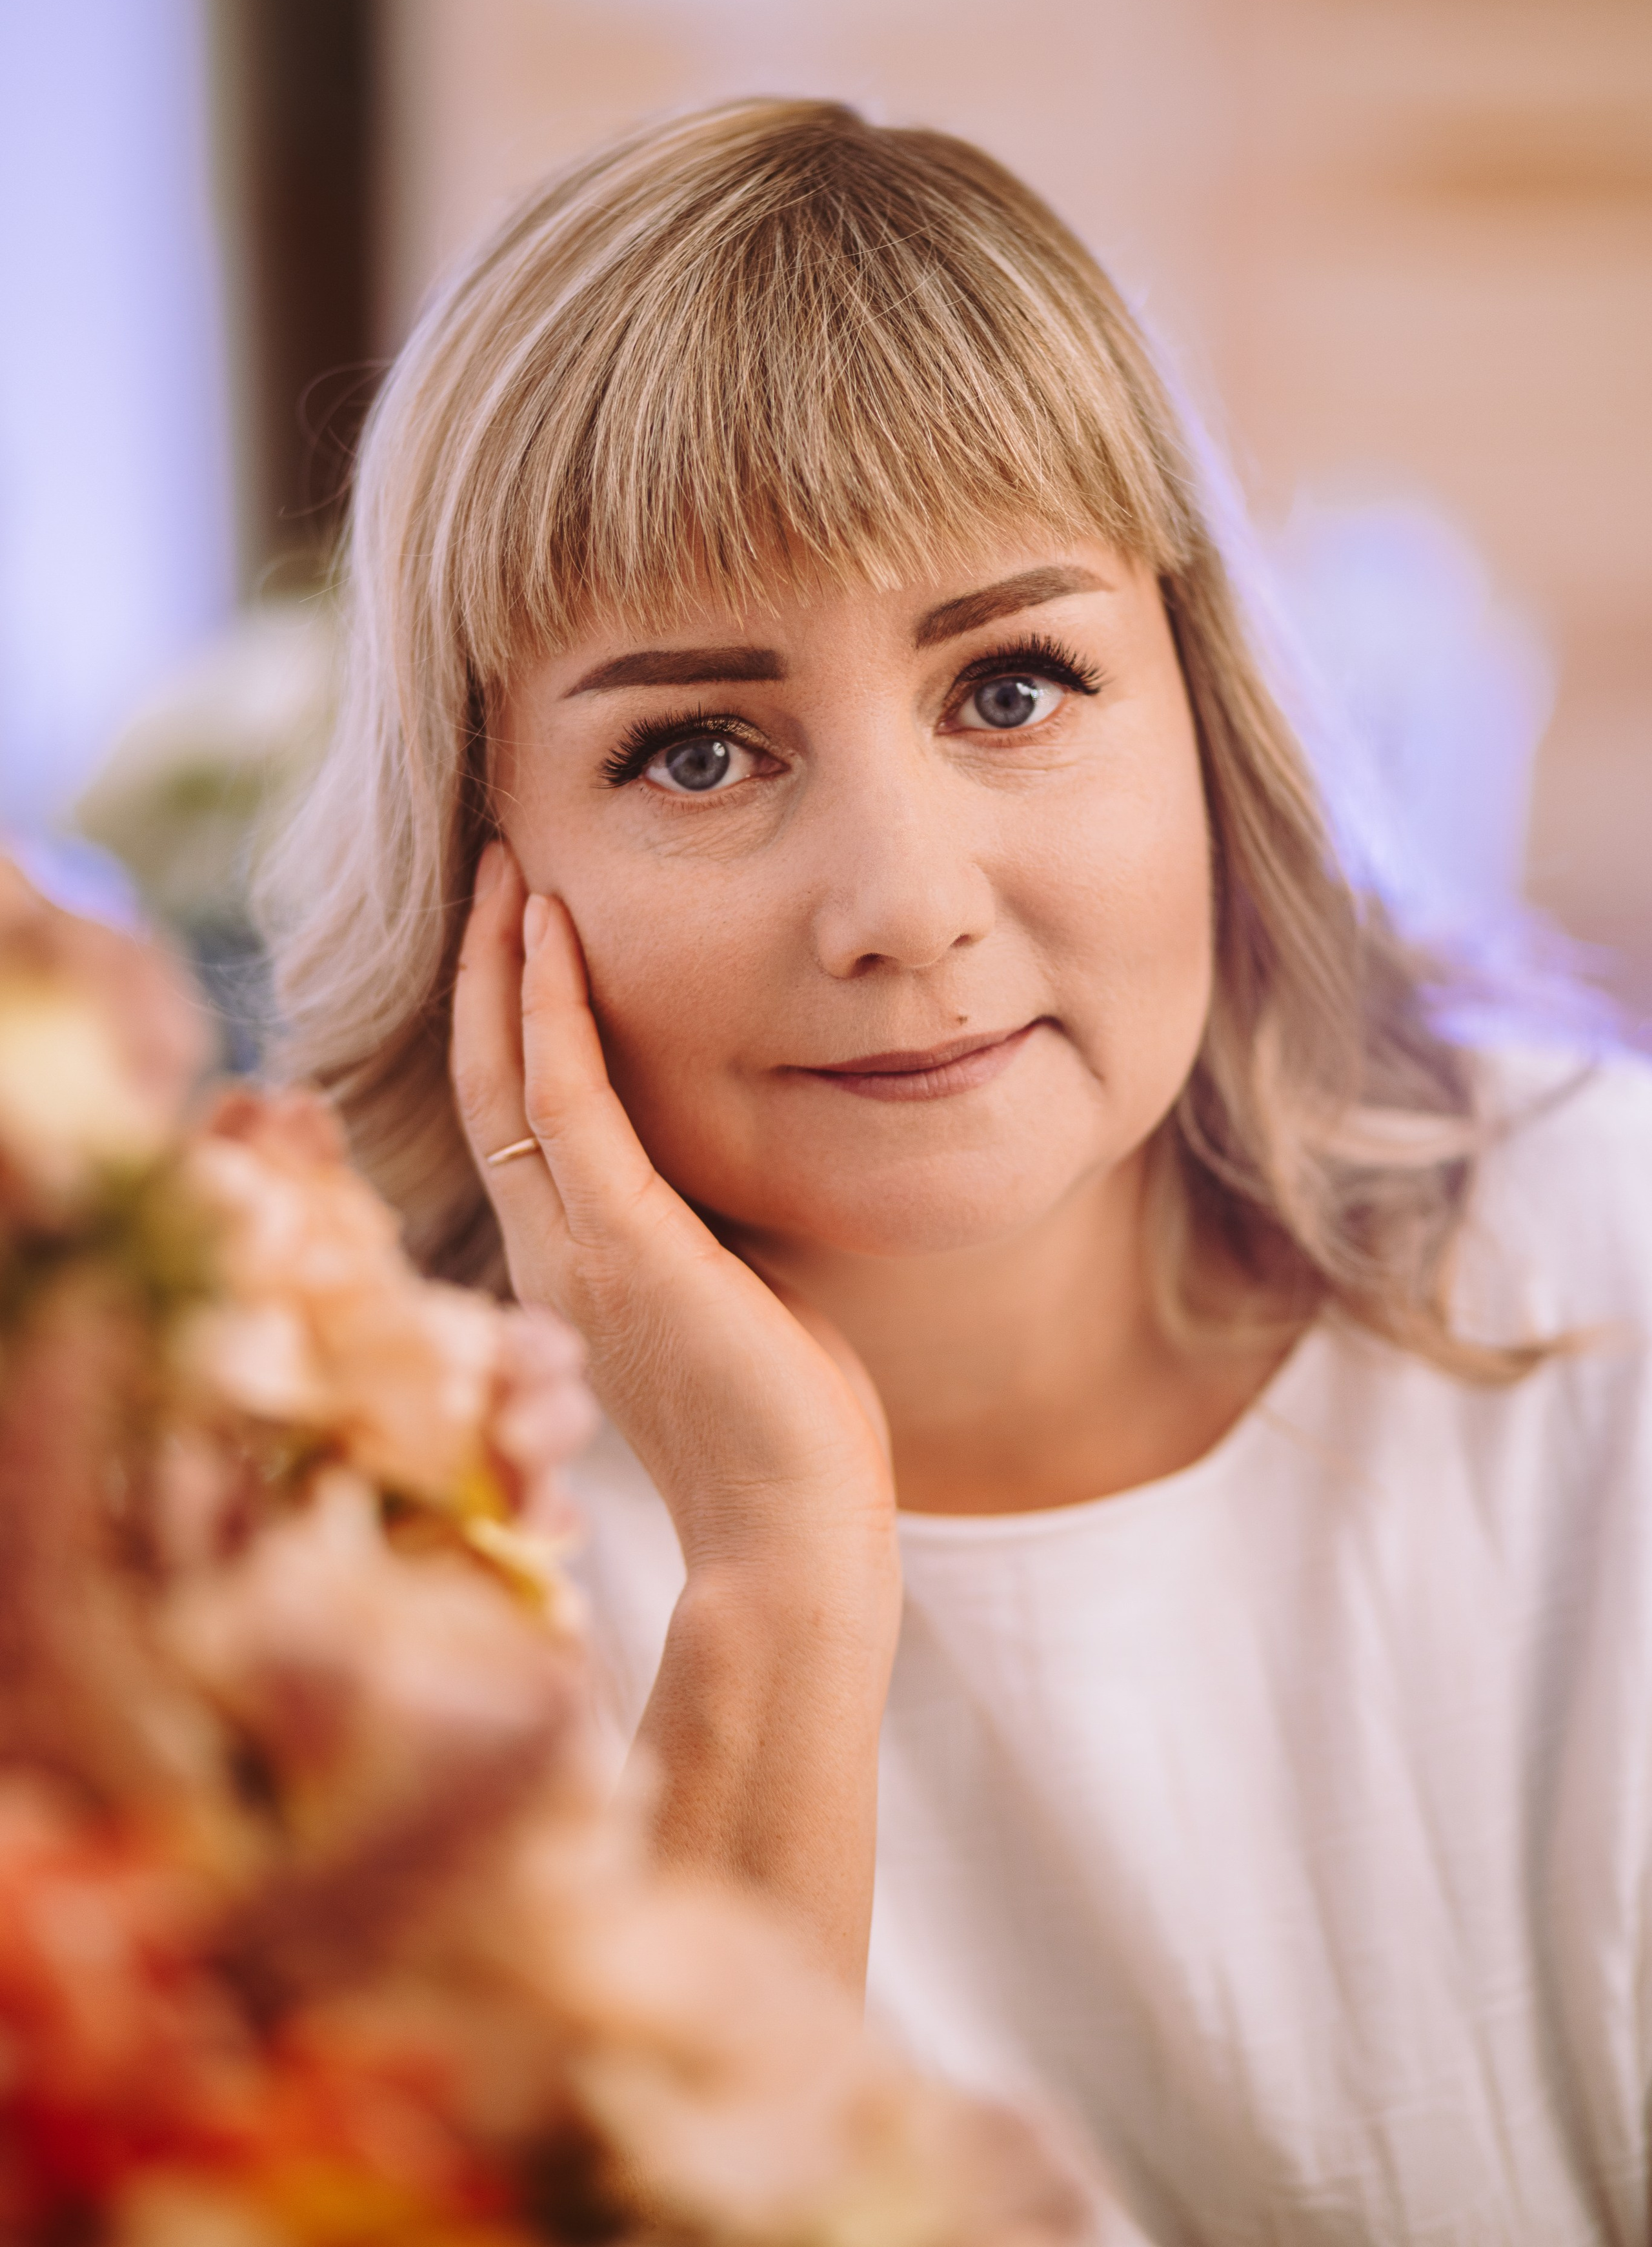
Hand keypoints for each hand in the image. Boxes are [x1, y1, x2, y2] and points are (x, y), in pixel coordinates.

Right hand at [451, 845, 895, 1577]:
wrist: (791, 1534)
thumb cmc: (785, 1428)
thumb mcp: (740, 1291)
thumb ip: (715, 1220)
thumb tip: (745, 1152)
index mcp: (577, 1263)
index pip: (518, 1114)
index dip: (510, 1014)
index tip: (531, 922)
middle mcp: (552, 1250)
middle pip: (486, 1078)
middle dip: (488, 967)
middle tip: (498, 865)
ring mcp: (575, 1248)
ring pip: (506, 1075)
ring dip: (505, 965)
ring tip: (512, 869)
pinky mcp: (621, 1246)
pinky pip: (563, 1102)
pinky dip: (550, 1013)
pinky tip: (553, 935)